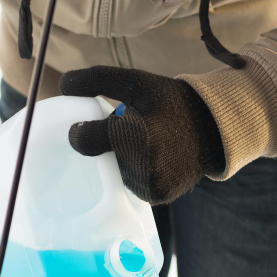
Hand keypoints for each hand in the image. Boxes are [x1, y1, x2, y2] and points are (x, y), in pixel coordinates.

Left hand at [59, 67, 224, 204]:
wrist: (213, 129)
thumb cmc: (170, 103)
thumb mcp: (136, 82)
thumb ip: (98, 80)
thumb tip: (63, 84)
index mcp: (134, 134)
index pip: (85, 140)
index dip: (80, 133)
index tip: (81, 128)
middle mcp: (142, 164)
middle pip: (102, 158)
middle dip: (108, 146)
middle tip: (128, 133)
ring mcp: (151, 184)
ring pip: (117, 175)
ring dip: (122, 161)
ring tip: (143, 145)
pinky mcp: (158, 197)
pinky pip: (133, 187)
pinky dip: (137, 174)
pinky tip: (152, 159)